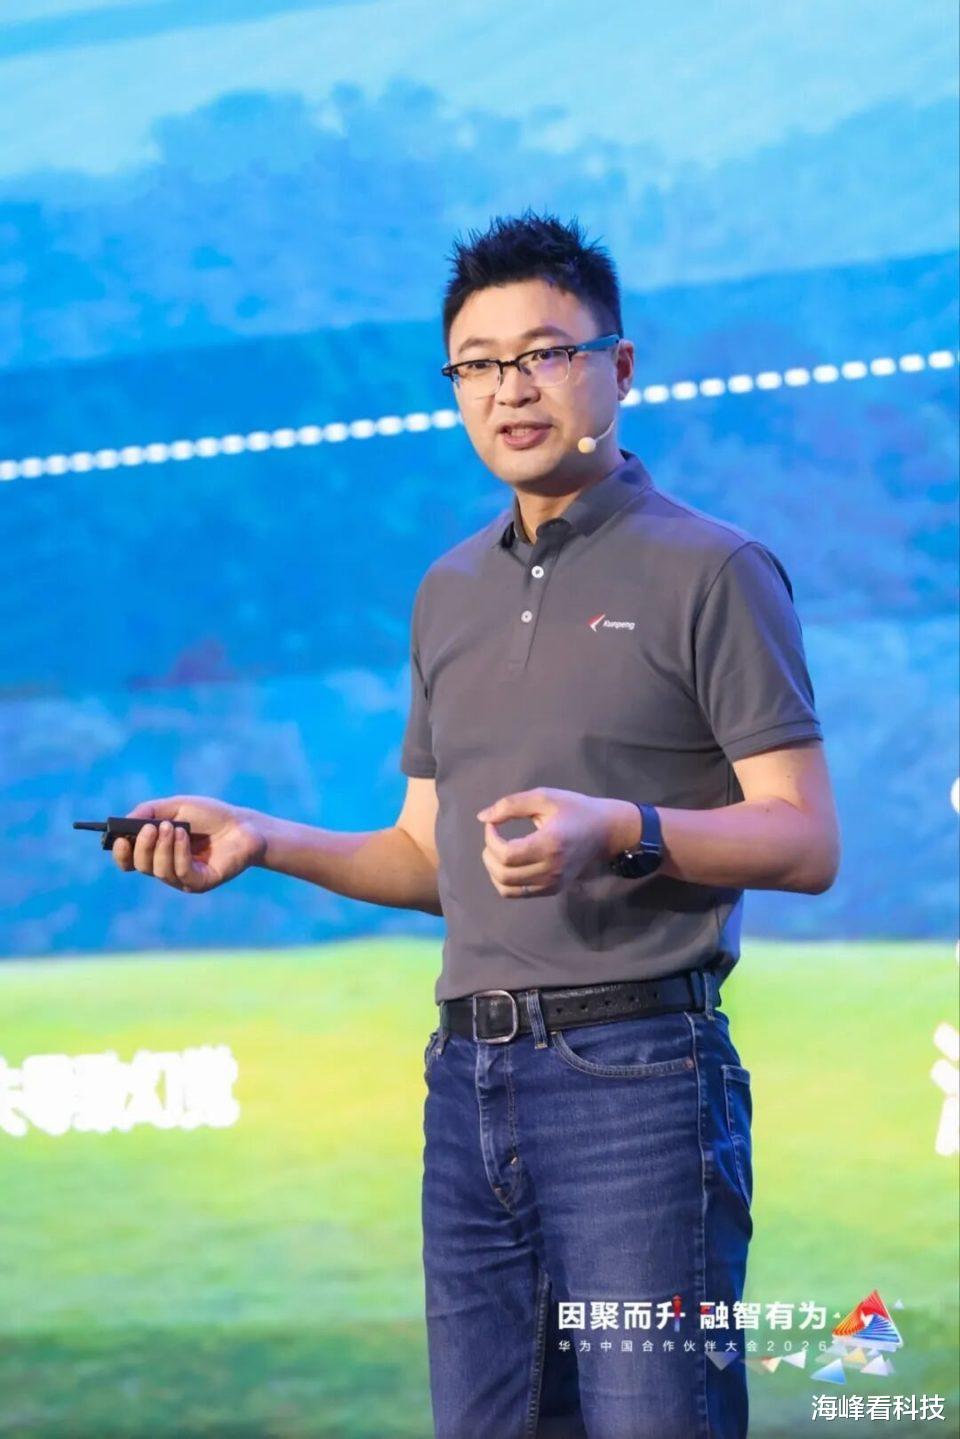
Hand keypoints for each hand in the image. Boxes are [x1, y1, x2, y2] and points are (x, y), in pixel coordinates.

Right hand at [111, 795, 266, 893]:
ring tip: (173, 827)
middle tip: (151, 828)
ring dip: (162, 847)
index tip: (119, 839)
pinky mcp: (201, 883)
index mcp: (157, 851)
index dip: (121, 854)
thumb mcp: (176, 806)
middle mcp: (167, 868)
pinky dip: (179, 852)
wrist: (243, 824)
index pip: (130, 861)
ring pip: (160, 871)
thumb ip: (148, 812)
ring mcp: (183, 878)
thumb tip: (124, 823)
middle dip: (142, 846)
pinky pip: (182, 873)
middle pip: (141, 866)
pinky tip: (184, 835)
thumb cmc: (210, 816)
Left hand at [475, 788, 641, 898]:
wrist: (605, 831)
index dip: (490, 839)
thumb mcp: (545, 797)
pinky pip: (518, 893)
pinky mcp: (553, 890)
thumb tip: (482, 818)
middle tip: (493, 836)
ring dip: (493, 869)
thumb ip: (511, 805)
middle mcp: (551, 869)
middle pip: (503, 874)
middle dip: (488, 854)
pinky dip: (505, 880)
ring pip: (506, 888)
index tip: (493, 824)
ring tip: (498, 850)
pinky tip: (509, 862)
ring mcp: (553, 883)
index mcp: (550, 844)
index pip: (507, 854)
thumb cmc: (575, 809)